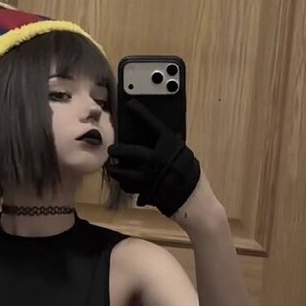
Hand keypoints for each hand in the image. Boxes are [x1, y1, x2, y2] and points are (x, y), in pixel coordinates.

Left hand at [105, 99, 200, 217]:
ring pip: (123, 171)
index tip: (130, 104)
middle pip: (128, 150)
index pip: (152, 123)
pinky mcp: (144, 190)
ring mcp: (148, 175)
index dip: (140, 112)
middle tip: (112, 148)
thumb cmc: (192, 176)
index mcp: (168, 145)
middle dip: (117, 149)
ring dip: (115, 169)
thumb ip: (172, 146)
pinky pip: (129, 186)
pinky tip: (123, 181)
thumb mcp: (185, 154)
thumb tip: (164, 137)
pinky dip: (124, 184)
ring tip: (112, 167)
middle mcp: (155, 158)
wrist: (194, 200)